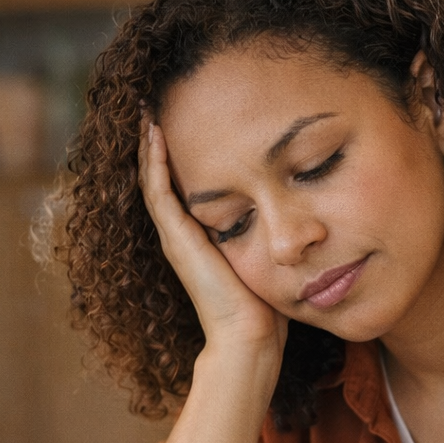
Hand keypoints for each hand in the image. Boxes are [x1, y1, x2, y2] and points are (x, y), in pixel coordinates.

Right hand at [139, 115, 286, 356]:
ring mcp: (176, 238)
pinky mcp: (178, 240)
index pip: (182, 189)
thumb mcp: (263, 258)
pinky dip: (155, 162)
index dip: (179, 158)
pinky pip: (159, 192)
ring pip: (153, 181)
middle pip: (160, 179)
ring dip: (151, 146)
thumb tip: (294, 217)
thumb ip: (266, 234)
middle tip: (154, 107)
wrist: (249, 336)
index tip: (186, 123)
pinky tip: (156, 134)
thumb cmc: (263, 306)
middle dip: (158, 144)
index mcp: (200, 239)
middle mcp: (181, 236)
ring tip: (149, 112)